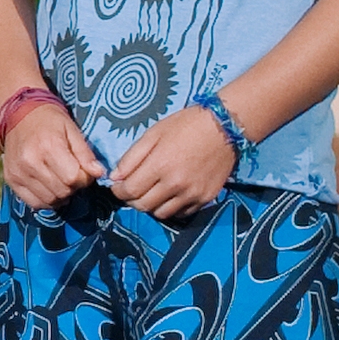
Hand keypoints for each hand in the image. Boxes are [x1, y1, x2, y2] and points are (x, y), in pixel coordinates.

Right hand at [0, 102, 106, 210]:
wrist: (20, 113)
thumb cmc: (50, 120)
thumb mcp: (72, 130)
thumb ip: (86, 154)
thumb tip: (99, 173)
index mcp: (49, 147)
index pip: (73, 178)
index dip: (84, 179)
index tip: (84, 172)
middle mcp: (30, 162)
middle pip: (62, 191)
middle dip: (73, 187)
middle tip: (72, 176)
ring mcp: (18, 172)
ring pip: (49, 200)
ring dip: (61, 195)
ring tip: (61, 181)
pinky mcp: (11, 179)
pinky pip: (33, 202)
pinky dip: (46, 200)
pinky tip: (49, 189)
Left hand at [106, 104, 237, 222]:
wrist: (223, 127)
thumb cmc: (184, 126)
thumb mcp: (152, 134)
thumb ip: (131, 158)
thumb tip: (115, 178)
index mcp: (159, 166)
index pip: (129, 191)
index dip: (118, 191)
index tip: (117, 186)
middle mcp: (175, 185)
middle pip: (143, 206)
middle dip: (132, 200)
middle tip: (132, 189)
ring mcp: (192, 194)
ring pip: (161, 213)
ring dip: (151, 206)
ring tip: (151, 192)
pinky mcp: (205, 198)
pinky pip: (182, 213)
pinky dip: (171, 208)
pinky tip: (169, 195)